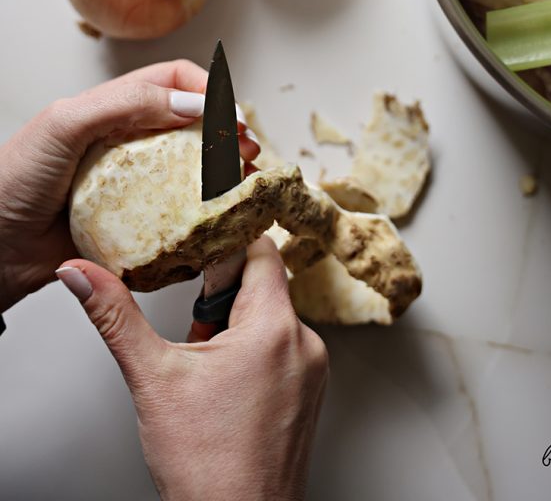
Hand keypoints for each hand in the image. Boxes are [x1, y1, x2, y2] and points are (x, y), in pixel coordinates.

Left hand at [0, 60, 259, 312]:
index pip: (175, 82)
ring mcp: (133, 182)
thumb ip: (125, 104)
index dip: (210, 92)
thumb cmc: (13, 180)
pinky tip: (216, 220)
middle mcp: (128, 140)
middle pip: (194, 124)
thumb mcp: (65, 125)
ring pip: (191, 169)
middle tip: (248, 153)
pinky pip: (177, 214)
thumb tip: (191, 103)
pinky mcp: (134, 222)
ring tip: (242, 187)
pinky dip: (202, 215)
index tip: (232, 117)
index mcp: (114, 106)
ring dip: (223, 174)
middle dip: (228, 133)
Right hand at [56, 236, 327, 500]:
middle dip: (222, 297)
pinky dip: (252, 353)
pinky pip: (282, 349)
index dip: (229, 239)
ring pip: (271, 319)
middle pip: (264, 285)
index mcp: (274, 328)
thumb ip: (117, 315)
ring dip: (236, 327)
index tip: (202, 241)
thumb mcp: (153, 378)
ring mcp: (311, 371)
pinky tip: (224, 387)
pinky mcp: (308, 394)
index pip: (261, 250)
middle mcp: (304, 343)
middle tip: (194, 330)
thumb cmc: (207, 466)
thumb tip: (84, 276)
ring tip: (205, 366)